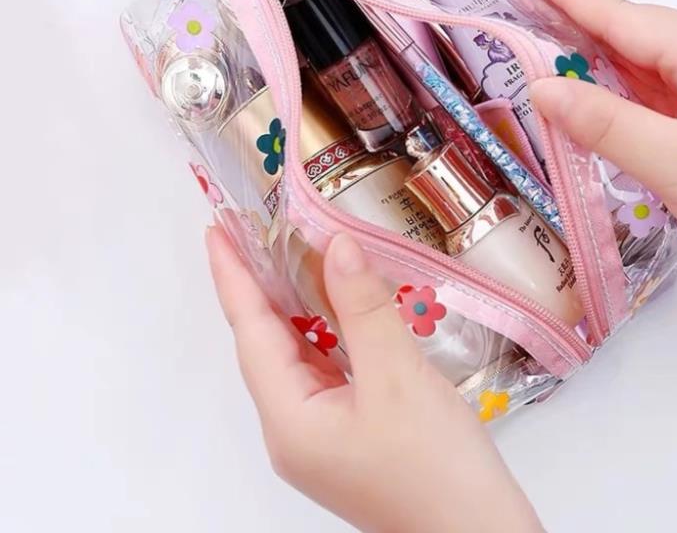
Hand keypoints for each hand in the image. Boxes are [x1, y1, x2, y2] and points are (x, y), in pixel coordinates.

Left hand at [208, 227, 544, 532]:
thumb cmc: (437, 468)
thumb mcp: (398, 377)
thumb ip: (363, 307)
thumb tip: (336, 246)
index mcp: (289, 420)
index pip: (251, 332)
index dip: (233, 277)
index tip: (217, 231)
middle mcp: (294, 429)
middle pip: (269, 344)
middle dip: (261, 286)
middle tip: (256, 232)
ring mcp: (321, 436)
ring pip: (298, 357)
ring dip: (297, 307)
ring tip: (295, 257)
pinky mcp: (349, 435)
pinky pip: (326, 370)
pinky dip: (329, 332)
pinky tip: (342, 309)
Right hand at [527, 0, 676, 299]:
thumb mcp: (675, 164)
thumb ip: (604, 123)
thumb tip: (541, 88)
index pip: (629, 19)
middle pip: (638, 32)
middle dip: (579, 20)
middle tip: (526, 8)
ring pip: (648, 63)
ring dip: (597, 56)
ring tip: (545, 45)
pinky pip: (659, 91)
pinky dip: (620, 90)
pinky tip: (593, 92)